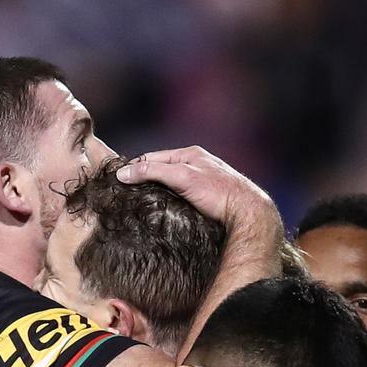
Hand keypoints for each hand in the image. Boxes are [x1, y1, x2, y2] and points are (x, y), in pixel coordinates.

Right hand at [115, 146, 282, 247]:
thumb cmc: (219, 191)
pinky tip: (164, 212)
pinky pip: (181, 197)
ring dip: (157, 193)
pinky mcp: (207, 199)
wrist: (248, 213)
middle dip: (145, 180)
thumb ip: (152, 172)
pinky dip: (170, 202)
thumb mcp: (182, 176)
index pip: (153, 157)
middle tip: (127, 195)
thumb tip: (123, 173)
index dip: (135, 168)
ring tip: (142, 204)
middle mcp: (197, 165)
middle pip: (162, 170)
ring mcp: (203, 182)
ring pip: (171, 185)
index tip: (118, 181)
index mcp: (191, 154)